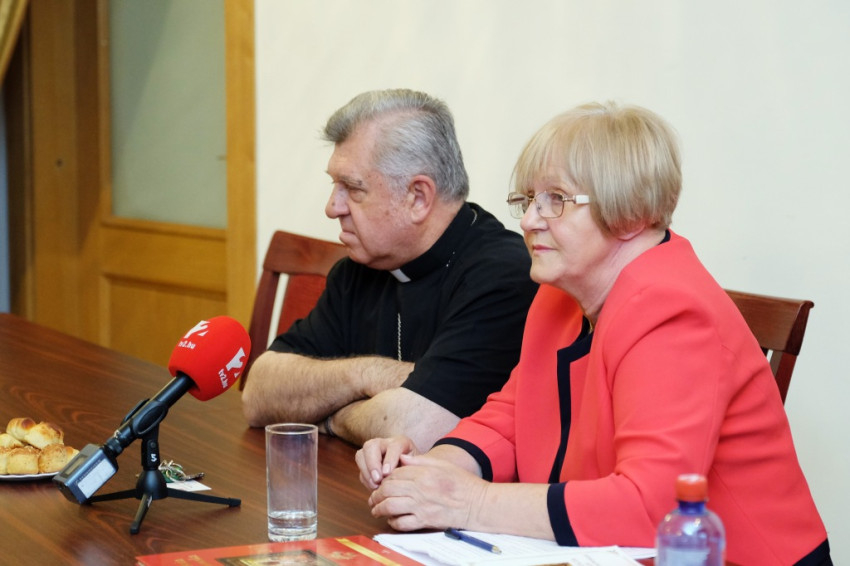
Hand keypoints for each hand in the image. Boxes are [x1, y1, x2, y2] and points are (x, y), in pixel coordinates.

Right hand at [355, 436, 417, 489]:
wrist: (412, 474)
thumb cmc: (417, 470)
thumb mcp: (420, 467)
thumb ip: (413, 466)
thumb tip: (402, 466)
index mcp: (401, 442)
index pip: (393, 446)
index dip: (389, 459)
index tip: (387, 473)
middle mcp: (385, 444)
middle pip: (371, 445)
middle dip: (372, 463)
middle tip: (377, 479)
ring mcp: (373, 452)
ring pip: (361, 455)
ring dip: (366, 471)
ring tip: (375, 485)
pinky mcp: (367, 463)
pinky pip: (361, 468)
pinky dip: (366, 478)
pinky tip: (374, 487)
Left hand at [367, 453, 487, 531]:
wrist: (478, 504)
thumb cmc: (463, 483)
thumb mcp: (443, 465)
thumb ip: (420, 461)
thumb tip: (402, 458)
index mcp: (424, 473)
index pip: (394, 474)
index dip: (385, 478)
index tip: (382, 482)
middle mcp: (420, 489)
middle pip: (388, 489)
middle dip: (377, 494)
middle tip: (373, 497)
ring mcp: (421, 506)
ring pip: (390, 506)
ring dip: (379, 508)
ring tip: (376, 509)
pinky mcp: (426, 521)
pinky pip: (402, 523)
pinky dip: (393, 522)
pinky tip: (392, 520)